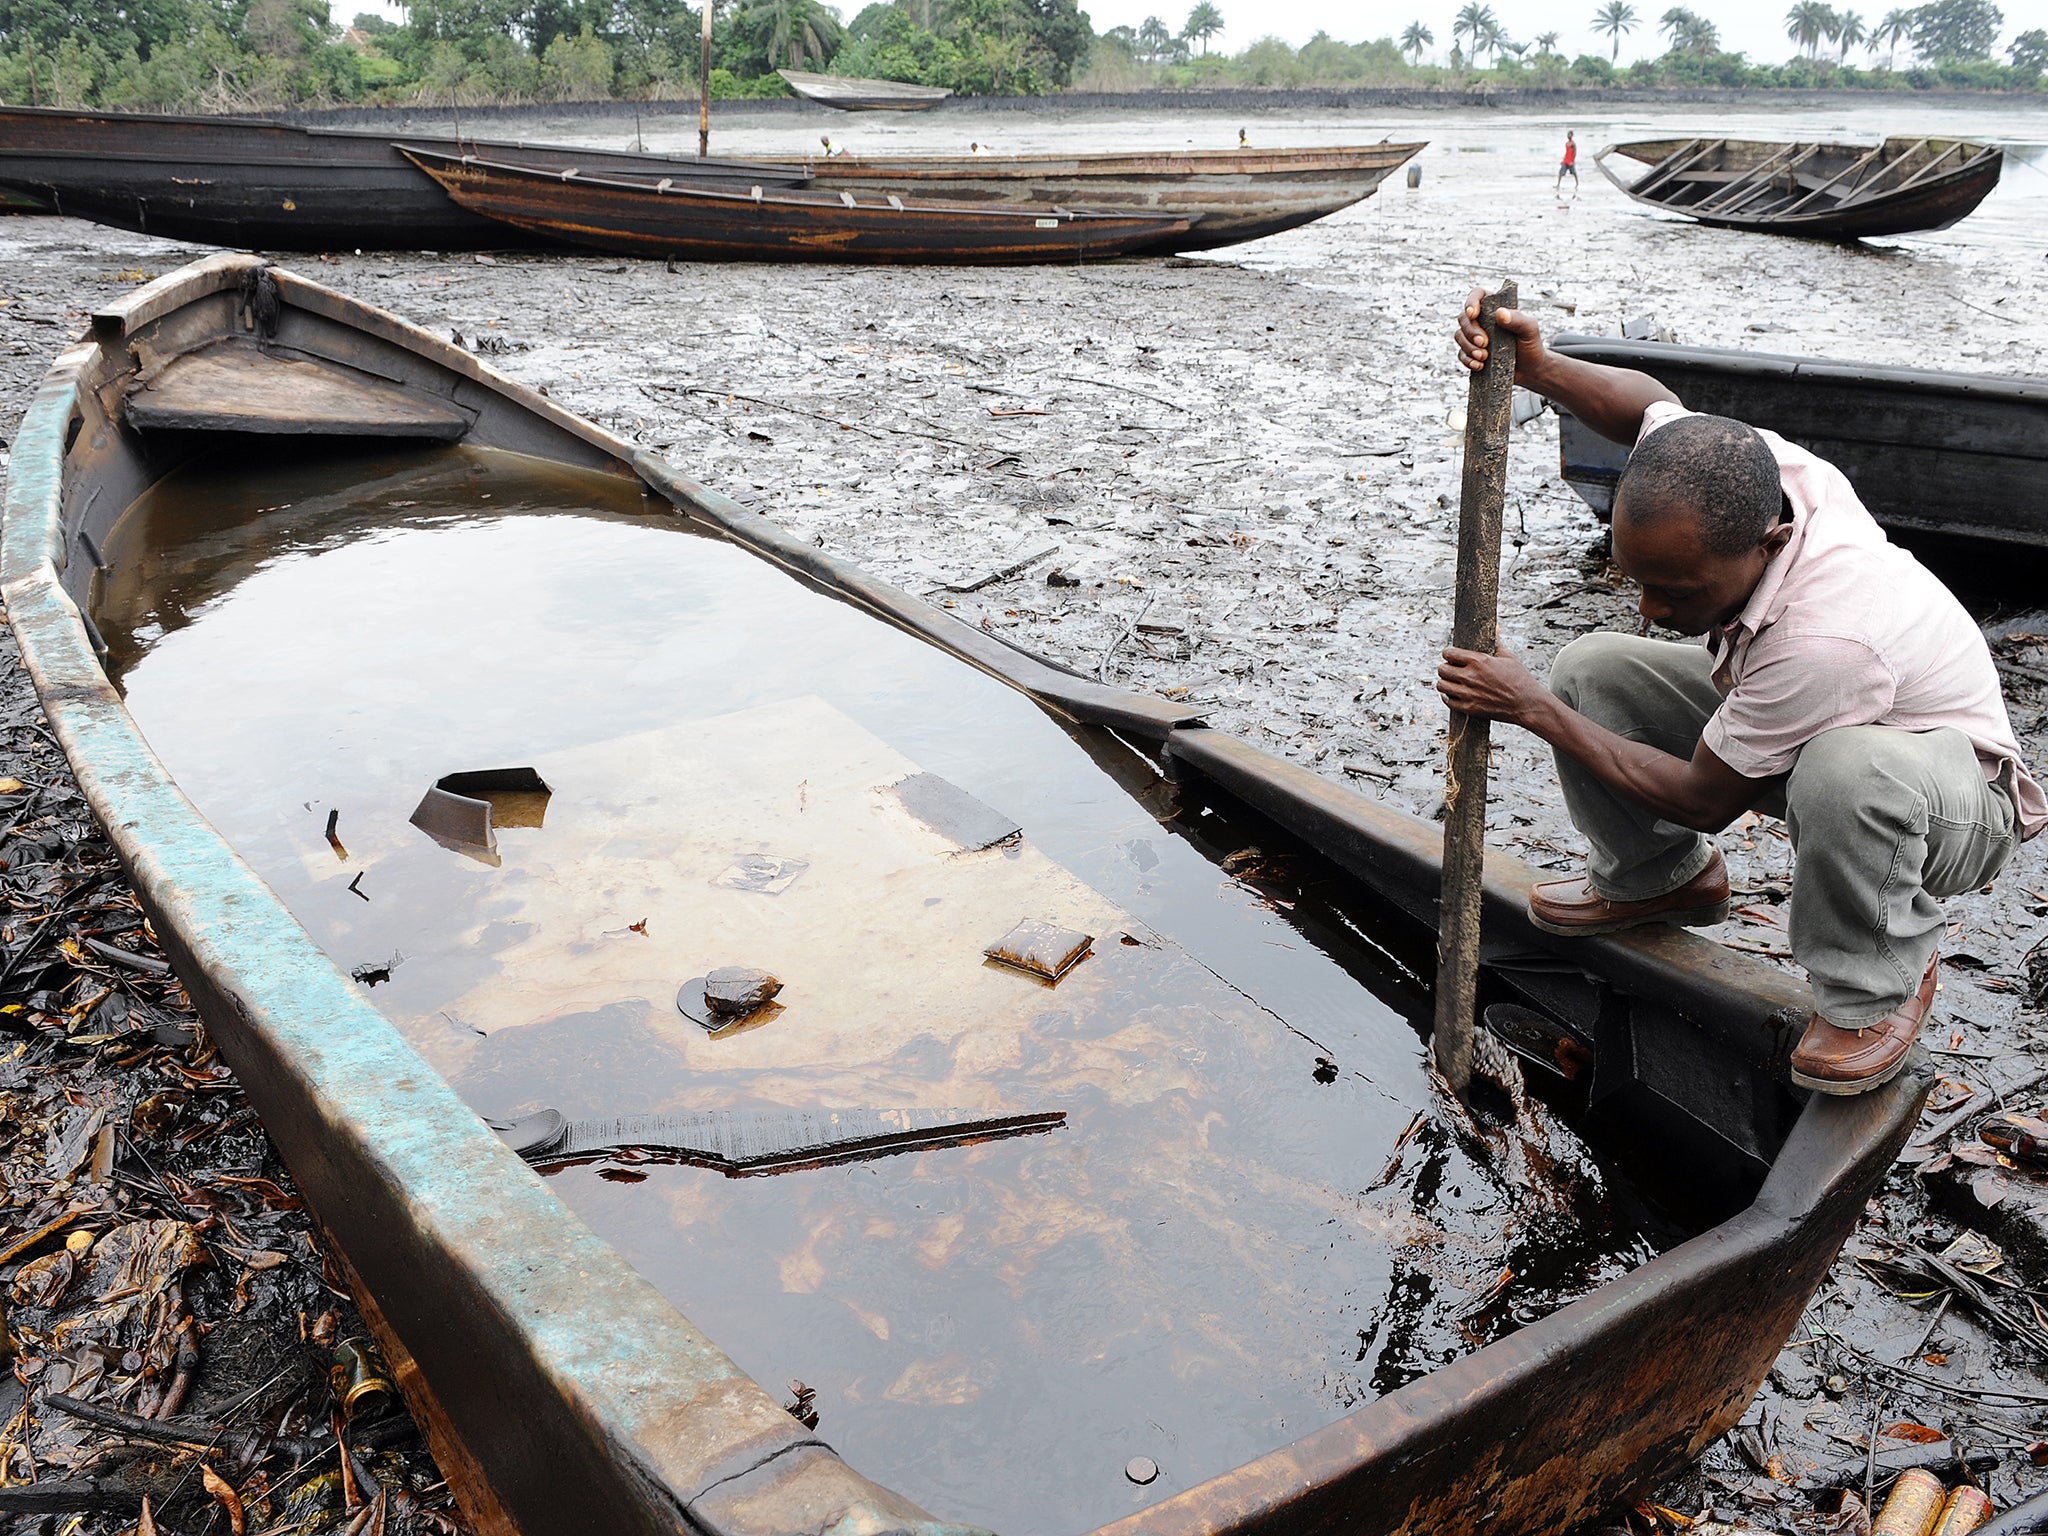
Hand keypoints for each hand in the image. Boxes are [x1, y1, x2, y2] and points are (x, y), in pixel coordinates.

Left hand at [1436, 645, 1551, 727]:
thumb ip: (1497, 642)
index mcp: (1479, 661)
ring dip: (1445, 682)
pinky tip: (1454, 693)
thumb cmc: (1520, 679)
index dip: (1448, 653)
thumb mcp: (1509, 657)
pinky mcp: (1469, 708)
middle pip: (1442, 669)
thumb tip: (1495, 627)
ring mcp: (1469, 693)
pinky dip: (1448, 697)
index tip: (1451, 655)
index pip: (1449, 653)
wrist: (1527, 704)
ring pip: (1441, 685)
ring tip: (1451, 681)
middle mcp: (1471, 676)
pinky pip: (1448, 701)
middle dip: (1445, 667)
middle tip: (1451, 668)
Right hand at [1454, 287, 1545, 380]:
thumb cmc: (1531, 345)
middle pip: (1464, 318)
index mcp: (1496, 308)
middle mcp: (1483, 320)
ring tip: (1484, 357)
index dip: (1471, 302)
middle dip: (1470, 331)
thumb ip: (1517, 319)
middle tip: (1484, 343)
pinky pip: (1461, 354)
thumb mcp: (1529, 330)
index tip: (1473, 314)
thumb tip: (1499, 313)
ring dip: (1468, 347)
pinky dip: (1467, 360)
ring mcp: (1476, 337)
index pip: (1478, 295)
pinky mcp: (1472, 354)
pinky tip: (1479, 365)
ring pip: (1459, 336)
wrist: (1530, 369)